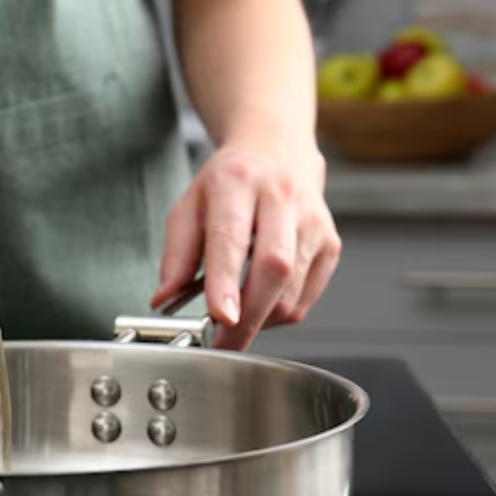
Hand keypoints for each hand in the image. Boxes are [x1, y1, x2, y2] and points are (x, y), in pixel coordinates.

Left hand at [151, 140, 340, 349]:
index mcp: (237, 183)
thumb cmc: (230, 182)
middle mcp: (281, 198)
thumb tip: (164, 298)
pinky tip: (262, 302)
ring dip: (261, 319)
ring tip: (237, 316)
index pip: (232, 239)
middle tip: (223, 344)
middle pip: (274, 268)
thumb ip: (175, 256)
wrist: (277, 151)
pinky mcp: (331, 243)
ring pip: (292, 289)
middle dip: (248, 316)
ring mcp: (313, 221)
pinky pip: (307, 298)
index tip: (220, 316)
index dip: (226, 282)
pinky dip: (281, 313)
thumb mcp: (189, 206)